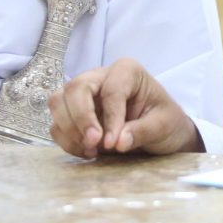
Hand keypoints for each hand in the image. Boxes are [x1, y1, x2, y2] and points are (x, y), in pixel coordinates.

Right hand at [48, 57, 203, 158]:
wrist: (160, 133)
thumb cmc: (165, 121)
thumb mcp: (164, 125)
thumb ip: (143, 131)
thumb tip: (118, 142)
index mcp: (127, 71)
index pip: (111, 89)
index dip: (110, 117)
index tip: (114, 143)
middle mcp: (100, 76)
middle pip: (76, 88)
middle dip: (81, 118)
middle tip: (94, 143)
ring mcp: (84, 94)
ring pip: (59, 102)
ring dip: (69, 129)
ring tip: (91, 149)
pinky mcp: (73, 113)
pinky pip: (57, 124)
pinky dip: (66, 140)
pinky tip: (87, 151)